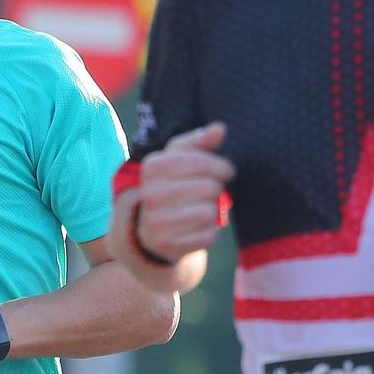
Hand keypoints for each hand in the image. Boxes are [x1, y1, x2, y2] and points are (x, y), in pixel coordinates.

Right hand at [132, 124, 232, 261]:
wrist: (148, 230)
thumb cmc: (170, 187)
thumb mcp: (177, 159)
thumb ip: (199, 142)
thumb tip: (219, 129)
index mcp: (152, 166)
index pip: (202, 162)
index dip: (222, 167)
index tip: (225, 172)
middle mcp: (150, 193)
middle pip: (210, 188)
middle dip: (216, 190)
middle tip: (210, 192)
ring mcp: (156, 221)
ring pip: (210, 213)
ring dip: (212, 211)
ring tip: (202, 209)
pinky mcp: (167, 245)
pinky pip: (207, 236)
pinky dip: (209, 232)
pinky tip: (197, 228)